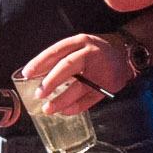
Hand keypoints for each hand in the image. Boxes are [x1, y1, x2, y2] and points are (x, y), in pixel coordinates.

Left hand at [16, 32, 136, 117]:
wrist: (125, 54)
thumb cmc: (95, 51)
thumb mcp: (80, 46)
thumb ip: (62, 58)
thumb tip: (37, 75)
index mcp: (80, 42)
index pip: (57, 51)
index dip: (40, 62)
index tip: (27, 74)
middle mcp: (90, 53)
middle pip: (68, 66)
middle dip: (51, 81)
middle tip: (38, 93)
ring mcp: (100, 71)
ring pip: (78, 86)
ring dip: (61, 100)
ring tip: (48, 108)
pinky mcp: (107, 86)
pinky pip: (89, 99)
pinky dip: (75, 107)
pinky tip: (65, 111)